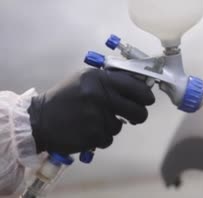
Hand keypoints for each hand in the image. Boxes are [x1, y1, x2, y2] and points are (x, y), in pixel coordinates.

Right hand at [28, 69, 154, 154]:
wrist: (38, 120)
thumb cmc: (65, 97)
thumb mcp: (86, 79)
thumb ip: (111, 79)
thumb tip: (139, 83)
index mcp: (100, 79)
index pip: (136, 86)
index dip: (146, 95)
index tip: (147, 99)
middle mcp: (101, 96)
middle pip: (138, 110)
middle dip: (138, 114)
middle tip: (133, 115)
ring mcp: (98, 117)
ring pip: (121, 126)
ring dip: (112, 125)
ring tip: (96, 120)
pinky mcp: (93, 135)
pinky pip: (109, 138)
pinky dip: (101, 136)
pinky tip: (88, 130)